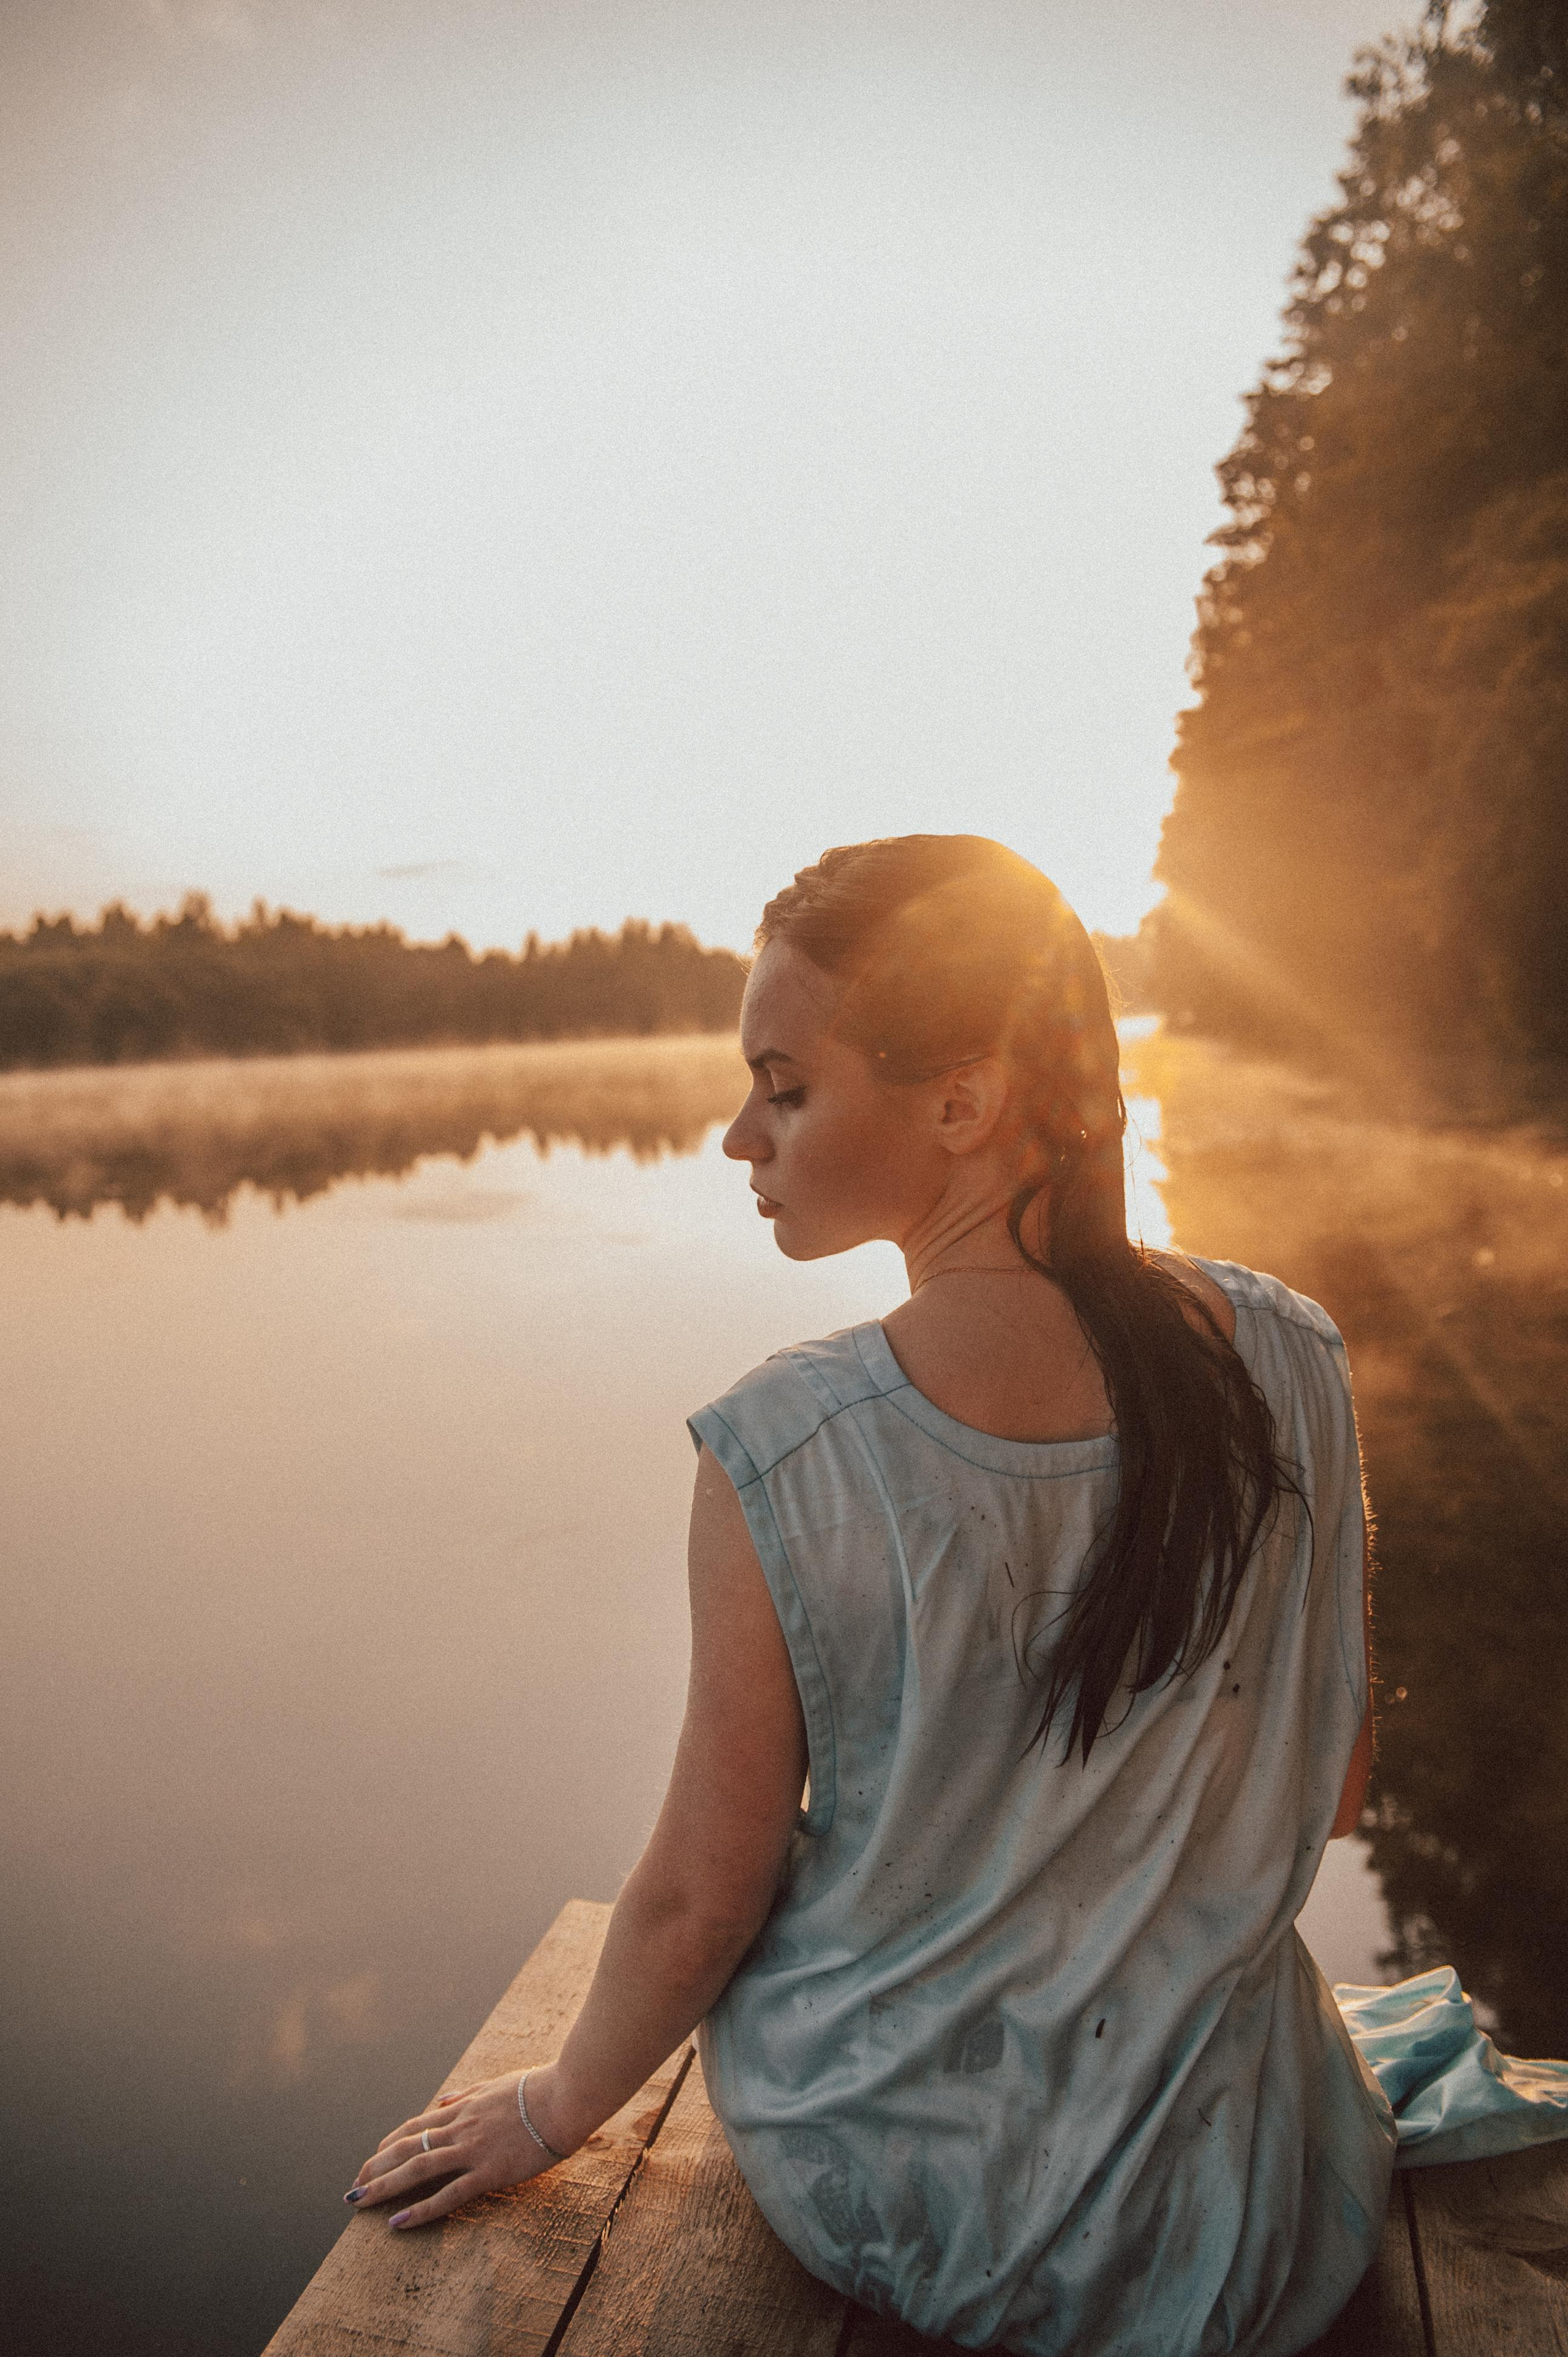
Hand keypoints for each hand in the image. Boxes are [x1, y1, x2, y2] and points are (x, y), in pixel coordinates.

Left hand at [345, 2067, 568, 2229]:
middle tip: (354, 2187)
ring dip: (383, 2186)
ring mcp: (472, 2150)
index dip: (390, 2143)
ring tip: (358, 2201)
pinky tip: (397, 2223)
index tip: (373, 2158)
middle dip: (376, 2167)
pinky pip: (448, 2195)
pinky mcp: (488, 2172)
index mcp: (463, 2109)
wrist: (565, 2097)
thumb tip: (443, 2101)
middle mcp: (460, 2129)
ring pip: (417, 2170)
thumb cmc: (537, 2089)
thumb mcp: (496, 2085)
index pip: (415, 2127)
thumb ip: (467, 2095)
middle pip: (407, 2148)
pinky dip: (419, 2210)